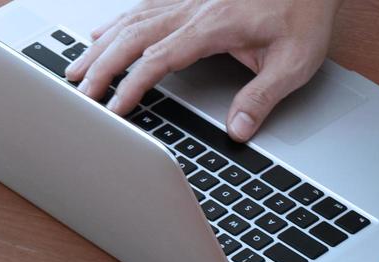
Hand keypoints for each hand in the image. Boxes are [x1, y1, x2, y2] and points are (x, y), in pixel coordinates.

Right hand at [64, 0, 342, 138]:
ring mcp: (187, 0)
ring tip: (75, 70)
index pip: (160, 58)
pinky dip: (116, 24)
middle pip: (133, 37)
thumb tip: (238, 131)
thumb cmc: (304, 11)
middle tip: (79, 95)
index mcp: (214, 25)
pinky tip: (100, 34)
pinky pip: (142, 9)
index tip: (114, 107)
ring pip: (132, 21)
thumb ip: (263, 96)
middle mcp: (193, 8)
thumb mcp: (295, 61)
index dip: (133, 84)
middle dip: (101, 66)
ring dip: (100, 46)